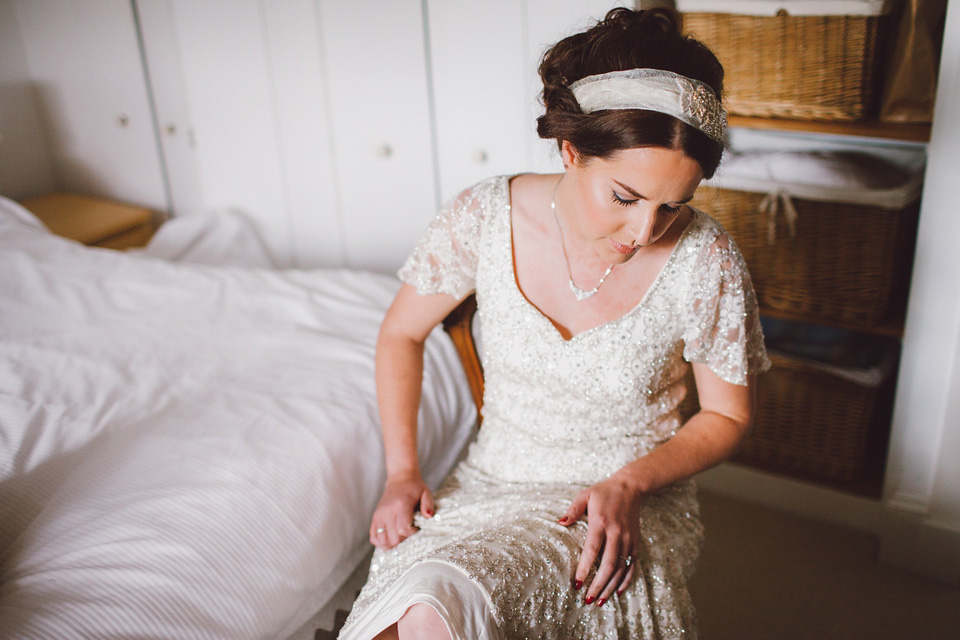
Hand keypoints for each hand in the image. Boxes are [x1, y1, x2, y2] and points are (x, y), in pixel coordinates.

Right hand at [369, 472, 434, 549]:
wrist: (400, 479)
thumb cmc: (414, 487)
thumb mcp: (425, 492)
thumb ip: (428, 505)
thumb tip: (428, 516)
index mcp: (400, 505)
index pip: (403, 529)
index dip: (412, 533)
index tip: (417, 527)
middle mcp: (387, 512)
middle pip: (393, 538)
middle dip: (403, 540)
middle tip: (409, 532)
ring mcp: (379, 516)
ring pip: (382, 541)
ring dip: (392, 542)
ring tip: (400, 535)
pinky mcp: (375, 518)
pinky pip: (373, 537)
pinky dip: (381, 542)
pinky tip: (390, 537)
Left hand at [558, 474, 642, 605]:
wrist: (631, 487)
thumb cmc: (604, 492)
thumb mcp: (585, 495)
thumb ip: (572, 510)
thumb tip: (560, 523)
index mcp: (601, 522)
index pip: (592, 550)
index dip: (584, 568)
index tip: (577, 583)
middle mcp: (616, 533)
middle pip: (607, 564)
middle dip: (597, 584)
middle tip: (587, 599)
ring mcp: (627, 539)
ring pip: (620, 568)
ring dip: (610, 586)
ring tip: (599, 601)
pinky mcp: (635, 542)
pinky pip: (632, 565)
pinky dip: (626, 580)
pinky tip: (618, 592)